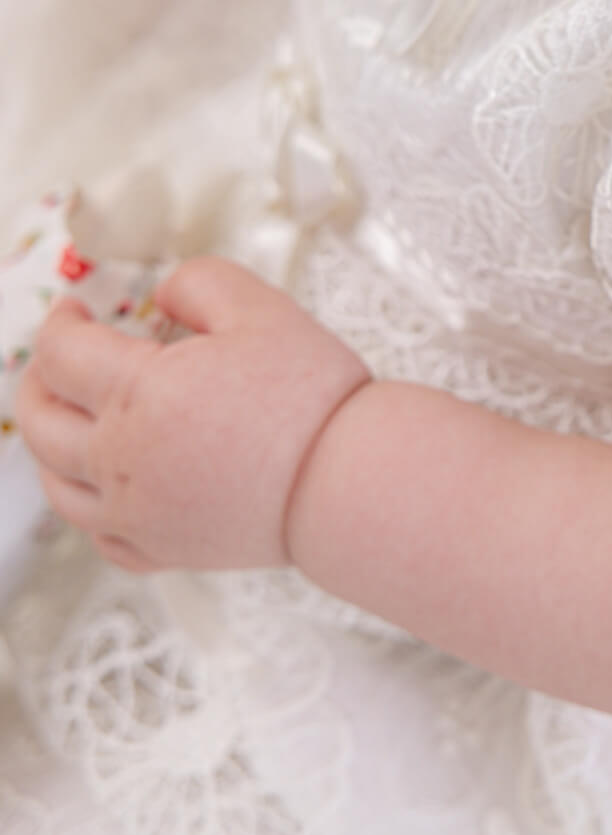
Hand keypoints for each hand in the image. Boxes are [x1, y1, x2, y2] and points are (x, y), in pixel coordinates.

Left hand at [14, 257, 370, 572]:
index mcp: (139, 393)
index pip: (62, 352)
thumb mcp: (262, 309)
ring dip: (49, 441)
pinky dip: (87, 505)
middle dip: (39, 378)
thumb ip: (199, 283)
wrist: (350, 483)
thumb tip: (162, 296)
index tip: (77, 309)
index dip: (61, 321)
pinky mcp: (164, 550)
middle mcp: (121, 458)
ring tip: (71, 418)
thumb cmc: (312, 399)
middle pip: (39, 418)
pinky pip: (98, 535)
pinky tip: (105, 488)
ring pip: (55, 483)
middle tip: (61, 357)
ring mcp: (137, 512)